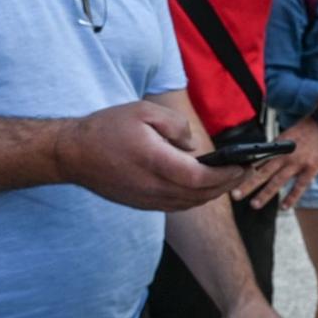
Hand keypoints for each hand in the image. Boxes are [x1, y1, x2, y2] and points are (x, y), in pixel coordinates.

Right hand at [54, 101, 245, 210]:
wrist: (71, 154)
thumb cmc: (107, 128)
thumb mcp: (144, 111)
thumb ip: (176, 125)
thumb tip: (193, 146)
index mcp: (155, 162)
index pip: (201, 178)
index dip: (227, 175)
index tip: (244, 165)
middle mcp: (152, 187)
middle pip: (201, 195)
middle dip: (227, 184)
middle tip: (246, 171)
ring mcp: (146, 199)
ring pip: (190, 204)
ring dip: (214, 193)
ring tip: (230, 178)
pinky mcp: (141, 204)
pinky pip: (176, 205)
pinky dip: (196, 198)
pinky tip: (205, 185)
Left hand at [232, 117, 317, 209]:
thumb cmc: (308, 129)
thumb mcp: (288, 134)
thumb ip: (277, 148)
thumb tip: (264, 159)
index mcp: (278, 146)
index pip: (257, 160)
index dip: (245, 170)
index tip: (232, 179)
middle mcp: (285, 155)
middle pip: (263, 172)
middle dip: (248, 184)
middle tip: (235, 195)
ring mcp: (298, 163)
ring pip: (278, 181)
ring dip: (265, 194)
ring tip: (254, 204)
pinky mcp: (312, 168)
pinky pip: (300, 186)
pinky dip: (292, 197)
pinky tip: (284, 207)